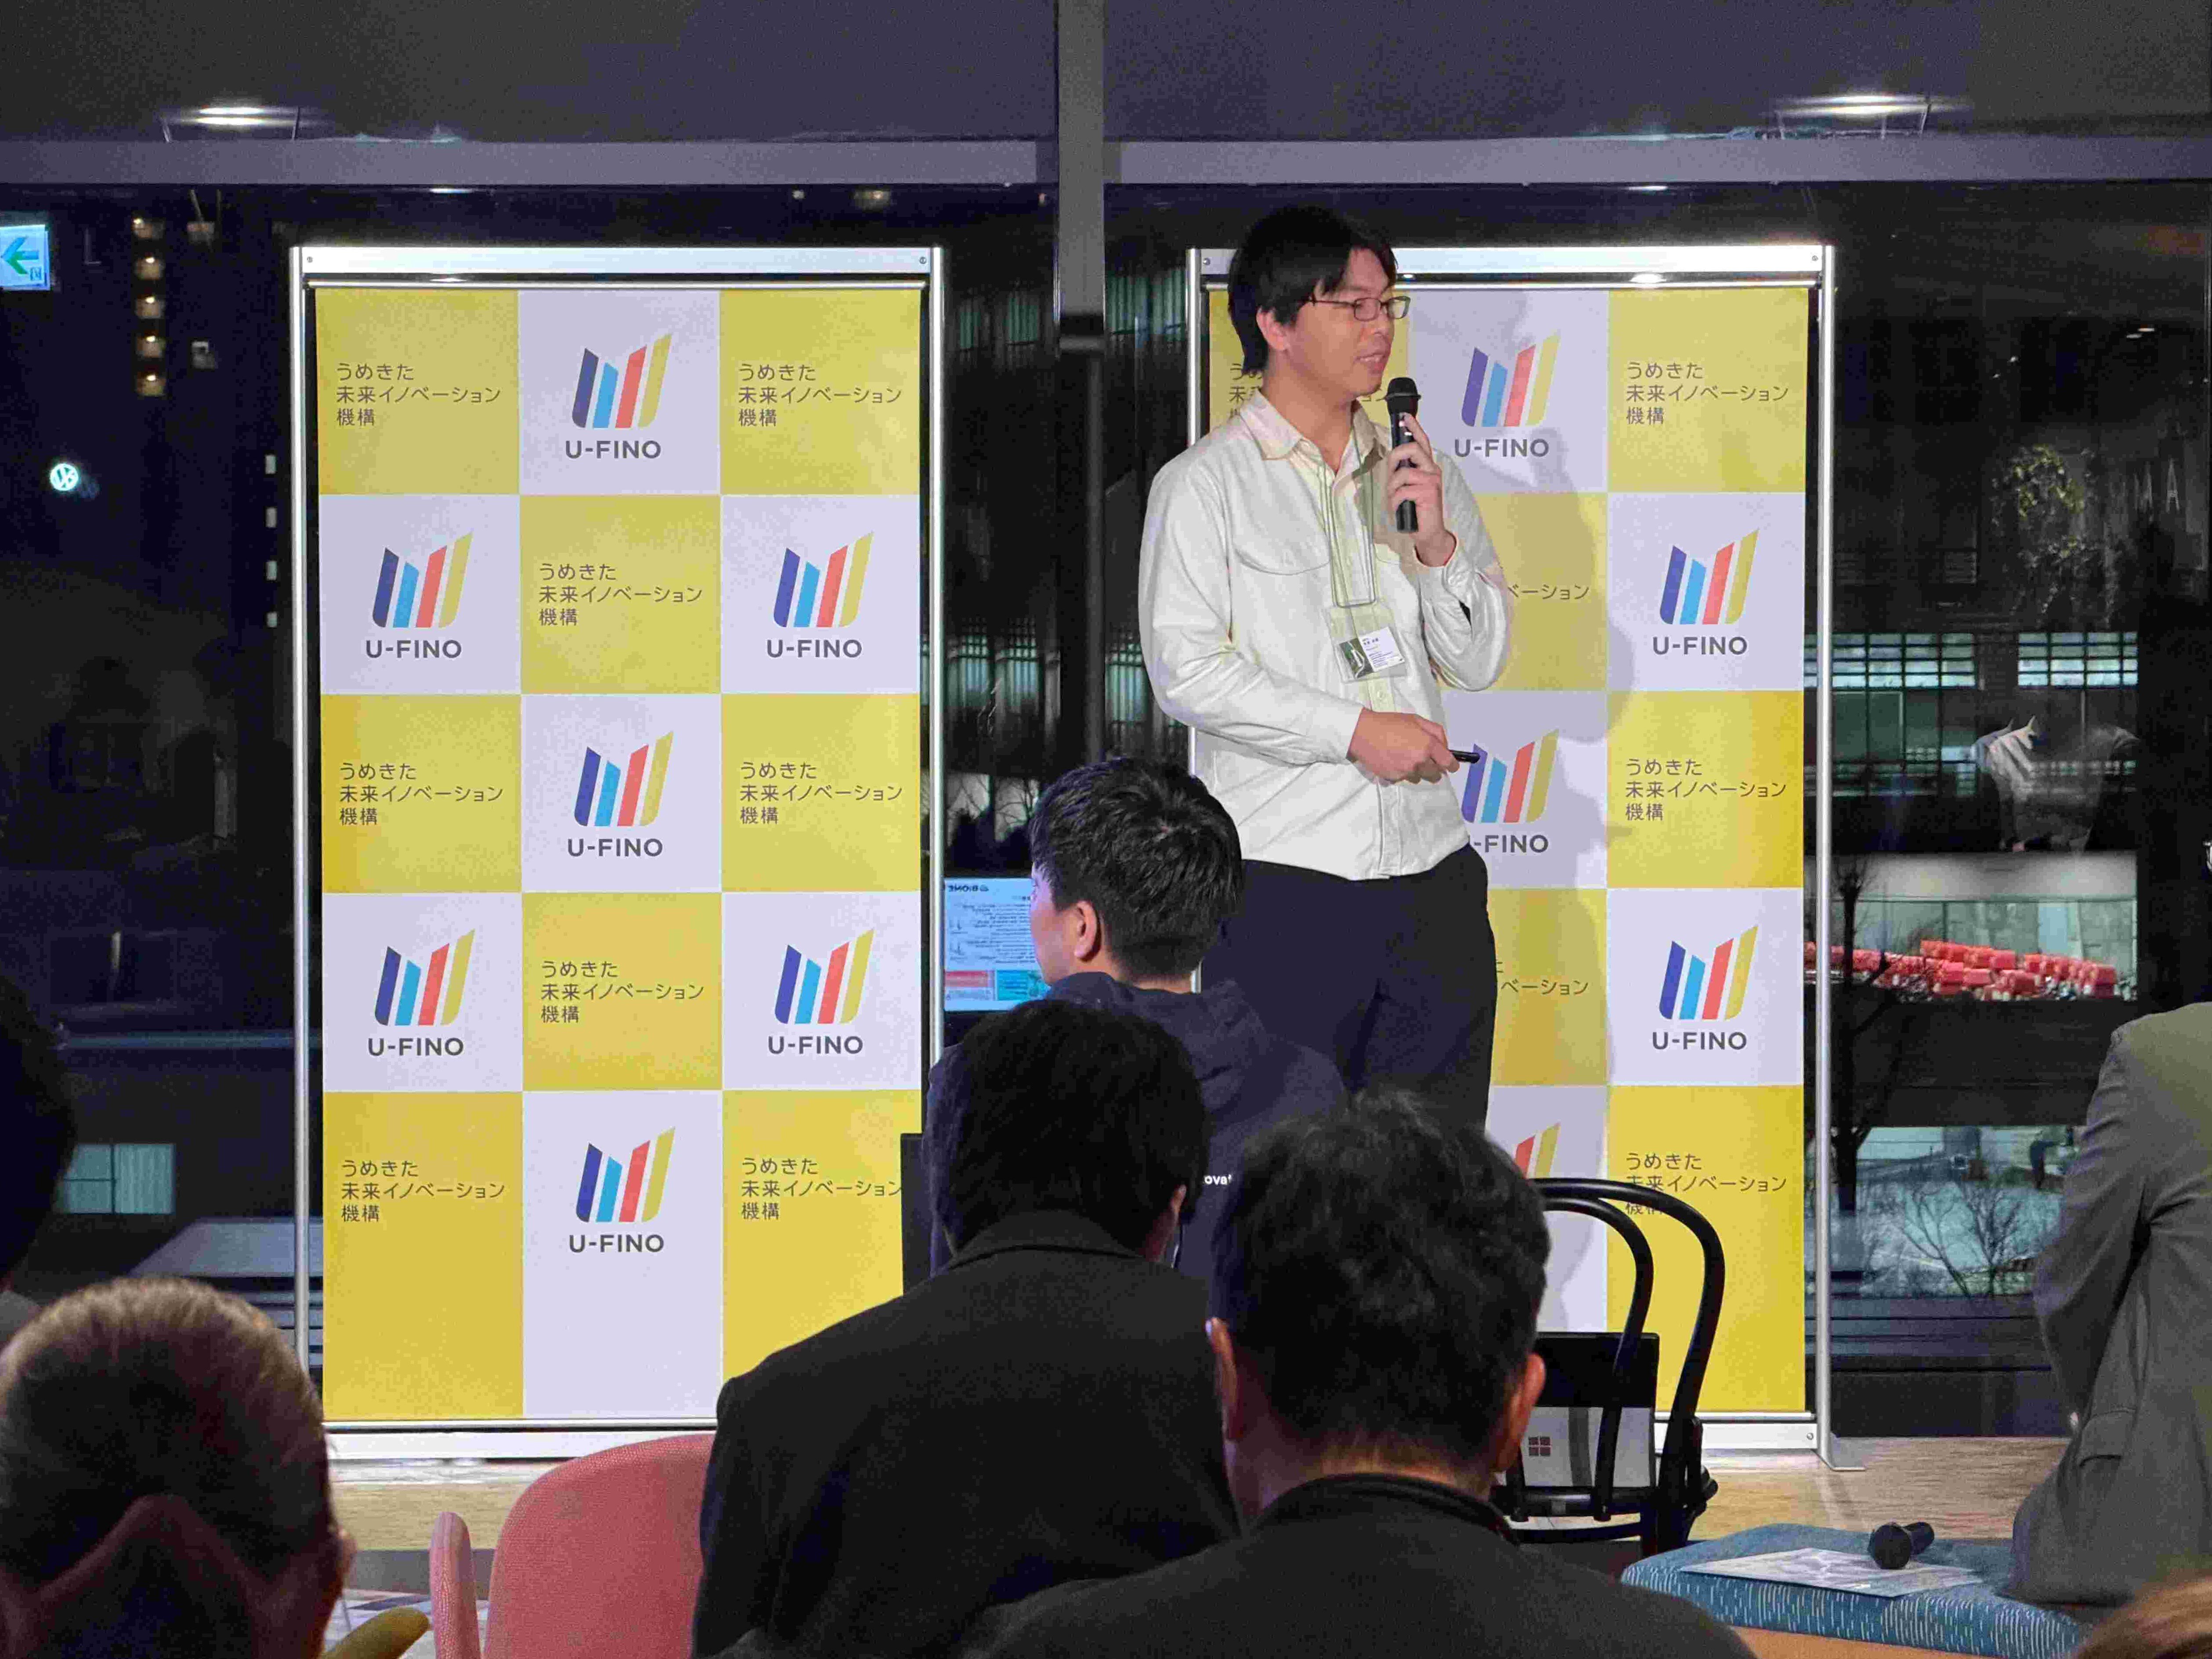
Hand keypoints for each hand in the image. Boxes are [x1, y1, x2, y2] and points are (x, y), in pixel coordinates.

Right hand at [1348, 709, 1458, 784]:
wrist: (1362, 733)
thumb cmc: (1389, 723)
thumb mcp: (1416, 719)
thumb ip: (1435, 732)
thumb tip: (1445, 747)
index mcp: (1427, 745)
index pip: (1448, 762)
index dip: (1452, 765)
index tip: (1451, 766)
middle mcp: (1419, 761)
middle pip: (1436, 775)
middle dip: (1433, 768)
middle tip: (1424, 759)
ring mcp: (1406, 772)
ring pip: (1419, 777)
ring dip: (1417, 770)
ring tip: (1404, 757)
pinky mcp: (1394, 778)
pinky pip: (1404, 778)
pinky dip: (1402, 771)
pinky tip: (1393, 760)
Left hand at [1387, 413, 1456, 566]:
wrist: (1428, 532)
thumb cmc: (1416, 509)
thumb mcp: (1408, 487)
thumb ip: (1404, 472)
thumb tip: (1393, 461)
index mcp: (1428, 467)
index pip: (1422, 442)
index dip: (1413, 428)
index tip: (1404, 417)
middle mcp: (1433, 470)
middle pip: (1412, 448)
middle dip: (1395, 457)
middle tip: (1391, 473)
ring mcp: (1432, 481)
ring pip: (1403, 472)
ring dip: (1392, 488)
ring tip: (1395, 499)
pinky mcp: (1428, 493)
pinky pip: (1402, 491)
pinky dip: (1394, 501)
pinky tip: (1398, 508)